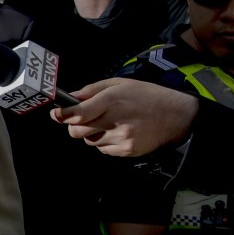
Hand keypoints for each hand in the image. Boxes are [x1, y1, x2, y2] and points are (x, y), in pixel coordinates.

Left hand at [50, 78, 198, 155]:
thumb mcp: (119, 84)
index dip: (62, 115)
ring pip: (90, 142)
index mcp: (111, 101)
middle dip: (75, 126)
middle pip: (77, 132)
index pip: (77, 113)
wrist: (177, 116)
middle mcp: (115, 121)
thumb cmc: (147, 96)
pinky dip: (106, 142)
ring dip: (93, 134)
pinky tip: (120, 132)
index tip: (56, 114)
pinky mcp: (127, 150)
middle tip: (84, 119)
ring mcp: (121, 138)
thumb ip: (91, 91)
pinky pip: (104, 150)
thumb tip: (70, 98)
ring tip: (110, 123)